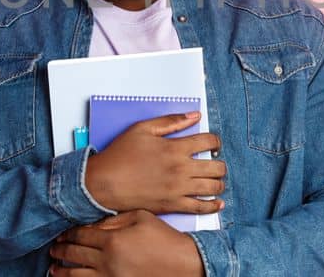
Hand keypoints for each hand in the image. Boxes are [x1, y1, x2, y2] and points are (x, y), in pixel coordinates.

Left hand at [50, 210, 203, 276]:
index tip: (63, 235)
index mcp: (112, 240)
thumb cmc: (164, 238)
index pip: (81, 235)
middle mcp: (108, 261)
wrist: (183, 263)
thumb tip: (93, 224)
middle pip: (74, 255)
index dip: (68, 234)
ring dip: (62, 271)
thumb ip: (114, 219)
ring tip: (53, 269)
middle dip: (61, 251)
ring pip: (76, 275)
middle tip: (54, 249)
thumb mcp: (140, 218)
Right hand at [84, 111, 225, 214]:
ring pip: (213, 187)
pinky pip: (201, 207)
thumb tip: (194, 115)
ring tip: (215, 179)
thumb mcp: (142, 129)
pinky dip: (213, 205)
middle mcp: (181, 169)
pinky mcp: (173, 205)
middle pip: (217, 167)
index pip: (209, 142)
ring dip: (218, 182)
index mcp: (175, 148)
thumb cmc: (120, 155)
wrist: (104, 183)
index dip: (215, 142)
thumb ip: (171, 121)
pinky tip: (218, 202)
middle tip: (214, 162)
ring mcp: (178, 189)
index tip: (213, 144)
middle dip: (219, 163)